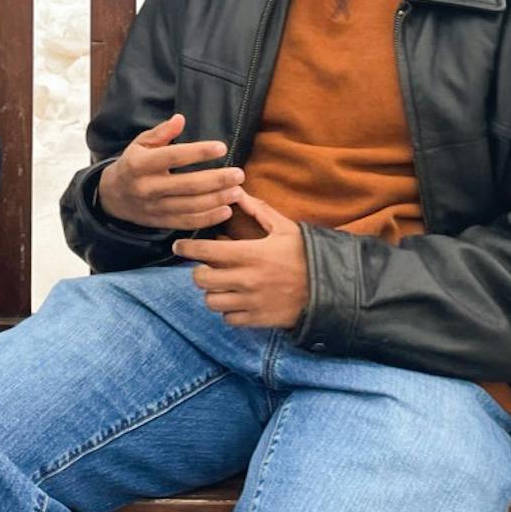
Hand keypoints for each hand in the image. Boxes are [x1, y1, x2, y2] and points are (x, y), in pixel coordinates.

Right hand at [97, 114, 243, 230]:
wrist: (112, 197)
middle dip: (216, 180)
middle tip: (239, 174)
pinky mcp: (161, 222)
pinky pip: (187, 223)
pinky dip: (209, 219)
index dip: (198, 152)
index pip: (173, 157)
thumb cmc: (133, 164)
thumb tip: (180, 119)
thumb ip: (161, 132)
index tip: (222, 147)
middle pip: (187, 185)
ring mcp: (155, 208)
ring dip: (217, 200)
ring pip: (191, 206)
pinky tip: (226, 210)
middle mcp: (148, 187)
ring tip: (238, 192)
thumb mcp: (140, 144)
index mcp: (141, 164)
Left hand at [173, 194, 308, 329]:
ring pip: (212, 301)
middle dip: (200, 272)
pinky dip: (228, 311)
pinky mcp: (257, 319)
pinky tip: (237, 300)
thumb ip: (258, 211)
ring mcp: (251, 302)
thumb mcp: (284, 228)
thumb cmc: (306, 254)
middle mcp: (246, 280)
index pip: (206, 251)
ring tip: (222, 284)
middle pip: (201, 280)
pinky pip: (228, 319)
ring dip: (213, 292)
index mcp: (250, 254)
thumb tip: (237, 191)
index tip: (180, 246)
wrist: (331, 288)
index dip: (187, 248)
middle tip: (208, 266)